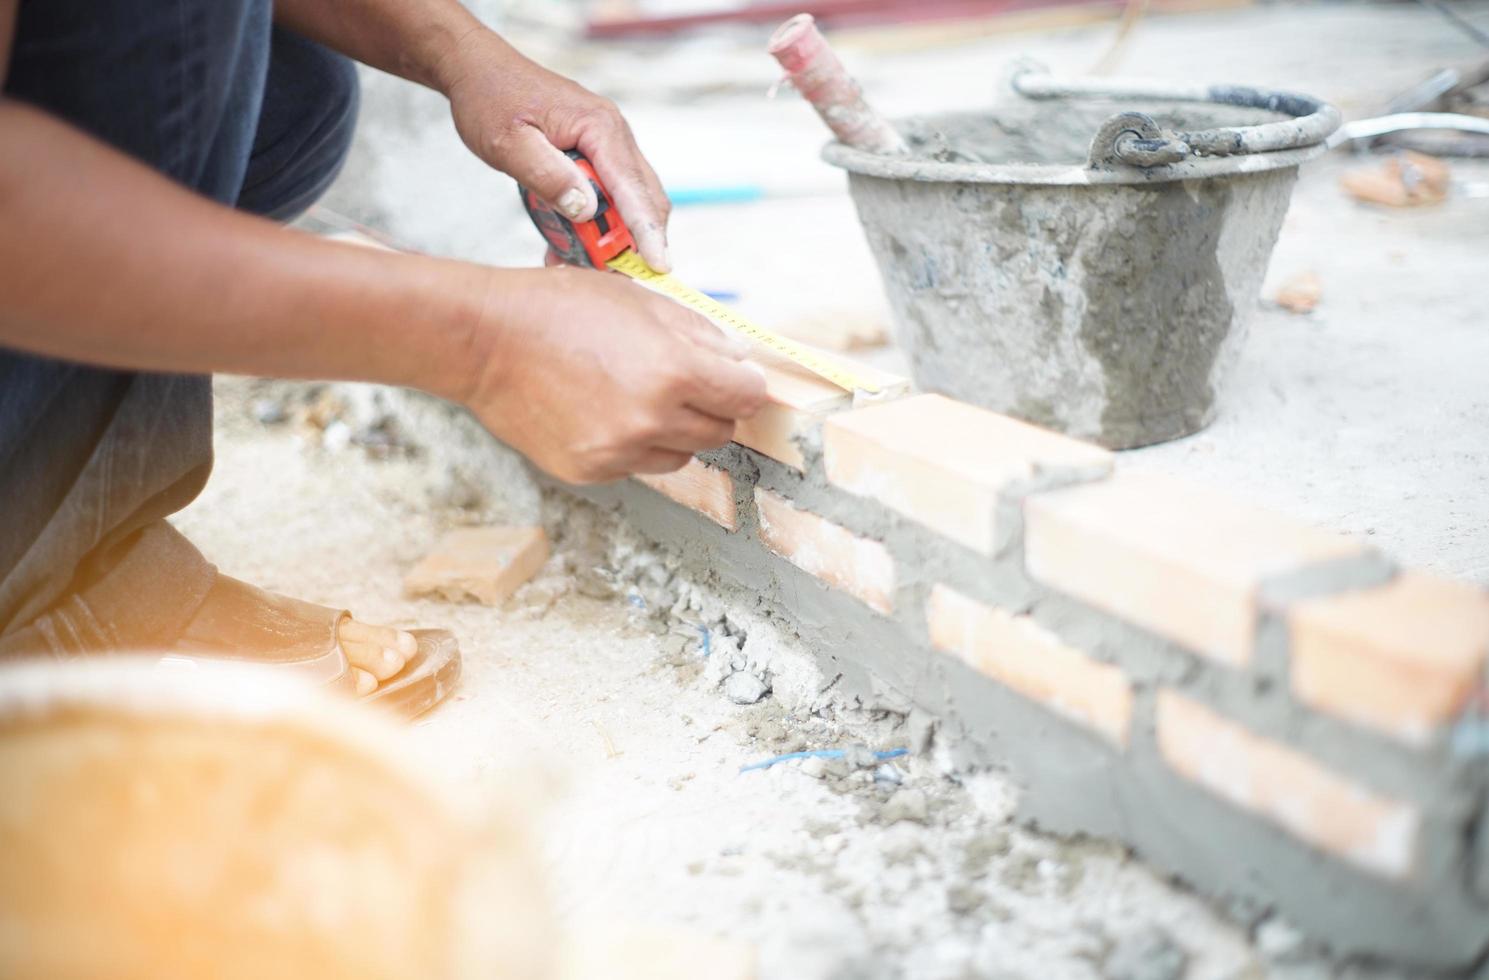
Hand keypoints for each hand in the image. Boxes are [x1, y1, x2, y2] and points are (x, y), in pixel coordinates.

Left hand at [440, 30, 671, 271]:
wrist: (480, 71)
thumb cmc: (491, 100)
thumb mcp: (508, 143)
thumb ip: (547, 175)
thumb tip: (586, 209)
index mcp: (599, 127)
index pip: (633, 188)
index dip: (647, 230)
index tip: (659, 264)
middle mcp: (614, 134)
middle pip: (644, 196)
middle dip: (638, 240)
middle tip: (616, 276)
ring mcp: (609, 144)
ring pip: (631, 199)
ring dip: (614, 235)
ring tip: (582, 263)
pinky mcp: (598, 154)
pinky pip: (611, 193)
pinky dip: (599, 223)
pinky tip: (569, 243)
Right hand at [463, 267, 767, 483]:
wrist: (485, 342)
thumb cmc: (558, 310)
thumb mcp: (640, 300)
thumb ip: (699, 333)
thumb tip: (737, 359)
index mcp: (673, 371)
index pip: (747, 397)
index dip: (743, 384)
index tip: (734, 379)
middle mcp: (652, 420)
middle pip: (720, 431)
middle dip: (711, 407)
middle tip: (683, 383)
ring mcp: (620, 452)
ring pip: (681, 455)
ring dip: (673, 431)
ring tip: (635, 395)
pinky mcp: (591, 471)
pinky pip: (636, 465)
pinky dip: (632, 445)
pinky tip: (602, 412)